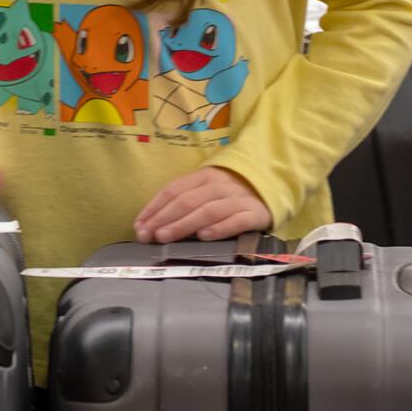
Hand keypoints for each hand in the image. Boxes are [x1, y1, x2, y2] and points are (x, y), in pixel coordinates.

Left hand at [134, 166, 271, 243]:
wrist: (272, 186)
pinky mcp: (255, 214)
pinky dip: (219, 228)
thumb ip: (185, 200)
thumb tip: (153, 222)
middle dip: (163, 218)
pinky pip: (236, 221)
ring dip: (183, 224)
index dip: (154, 208)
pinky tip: (204, 236)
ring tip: (165, 237)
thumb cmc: (232, 192)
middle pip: (187, 201)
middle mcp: (219, 185)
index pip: (173, 190)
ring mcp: (238, 199)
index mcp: (204, 176)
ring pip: (207, 210)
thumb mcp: (208, 188)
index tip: (139, 226)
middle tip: (147, 235)